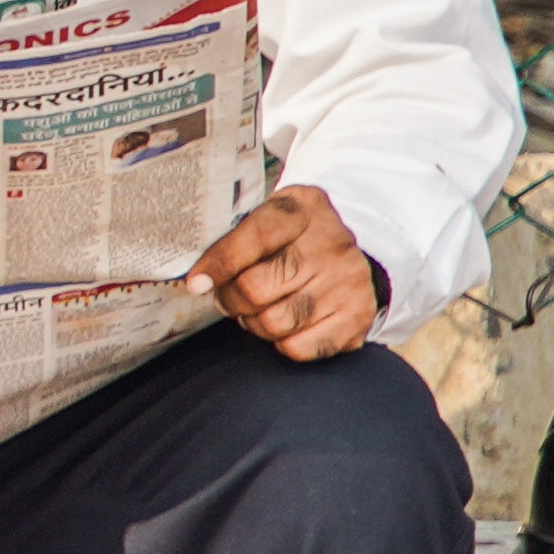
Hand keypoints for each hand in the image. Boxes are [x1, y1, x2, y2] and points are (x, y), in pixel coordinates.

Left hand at [190, 182, 386, 361]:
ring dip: (254, 323)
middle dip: (231, 299)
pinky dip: (281, 342)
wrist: (348, 260)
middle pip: (256, 288)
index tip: (196, 283)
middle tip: (230, 297)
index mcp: (303, 206)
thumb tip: (196, 278)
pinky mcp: (358, 315)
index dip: (220, 263)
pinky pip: (298, 347)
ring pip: (274, 322)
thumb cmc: (289, 241)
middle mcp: (332, 240)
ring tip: (257, 310)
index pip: (255, 235)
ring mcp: (349, 279)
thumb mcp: (266, 219)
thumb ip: (232, 237)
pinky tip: (285, 325)